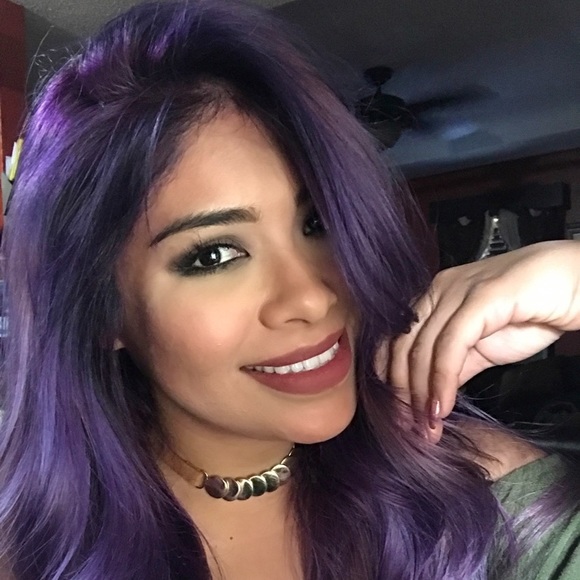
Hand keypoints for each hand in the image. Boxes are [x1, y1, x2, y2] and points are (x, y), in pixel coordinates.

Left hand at [388, 240, 579, 440]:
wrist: (577, 285)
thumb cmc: (532, 310)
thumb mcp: (482, 346)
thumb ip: (454, 364)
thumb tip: (428, 394)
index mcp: (432, 297)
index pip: (394, 340)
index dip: (390, 380)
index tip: (396, 416)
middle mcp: (438, 290)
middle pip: (403, 346)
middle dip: (402, 394)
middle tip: (409, 429)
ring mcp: (458, 290)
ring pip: (423, 347)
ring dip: (420, 394)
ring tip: (426, 426)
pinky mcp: (481, 297)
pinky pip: (451, 344)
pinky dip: (443, 380)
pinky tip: (443, 406)